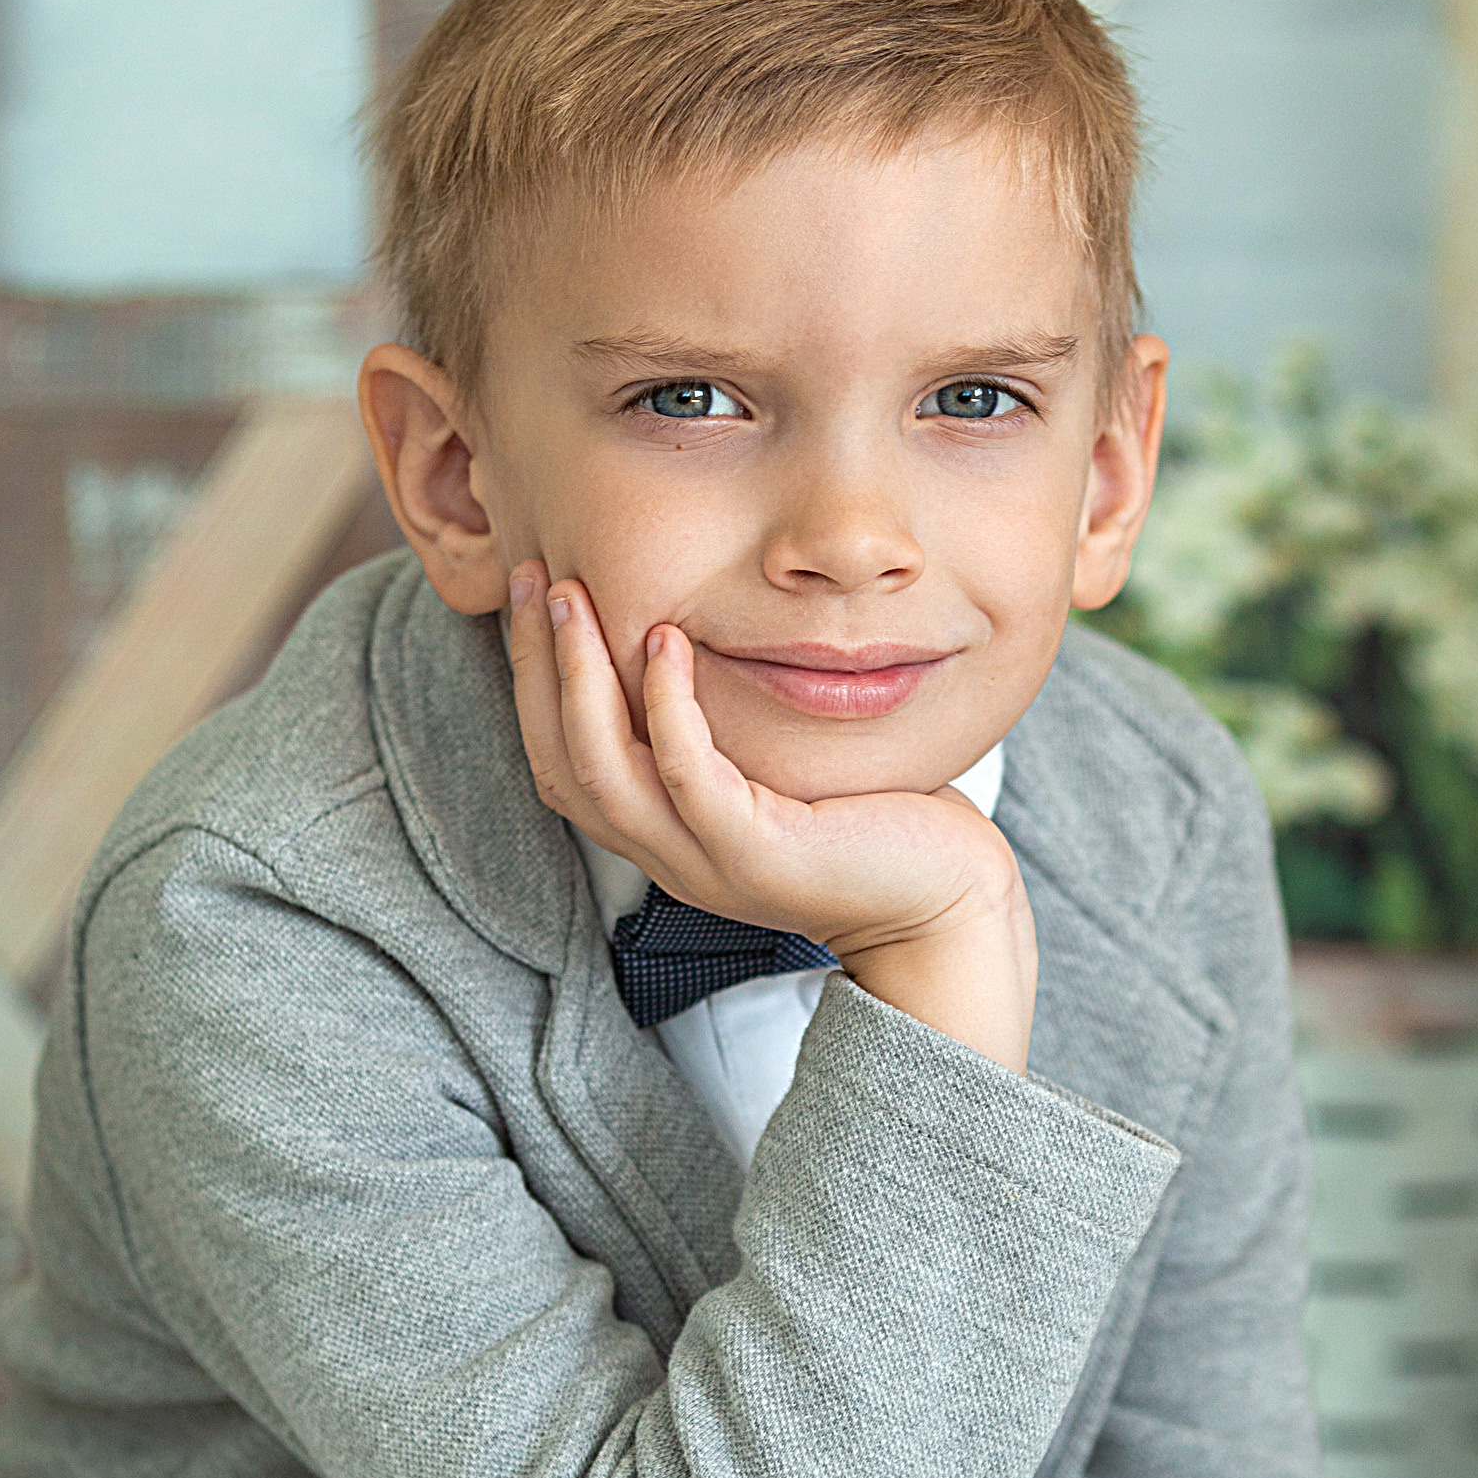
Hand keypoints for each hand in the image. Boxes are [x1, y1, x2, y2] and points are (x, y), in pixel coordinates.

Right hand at [508, 566, 1038, 1072]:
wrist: (944, 899)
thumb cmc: (871, 817)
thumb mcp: (774, 760)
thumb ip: (724, 718)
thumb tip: (689, 627)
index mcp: (662, 831)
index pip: (561, 756)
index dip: (534, 676)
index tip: (534, 590)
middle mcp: (668, 853)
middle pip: (561, 759)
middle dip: (537, 664)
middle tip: (532, 577)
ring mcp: (705, 860)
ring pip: (603, 770)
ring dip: (578, 678)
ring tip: (576, 598)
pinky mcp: (755, 855)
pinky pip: (687, 776)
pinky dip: (667, 707)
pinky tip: (665, 640)